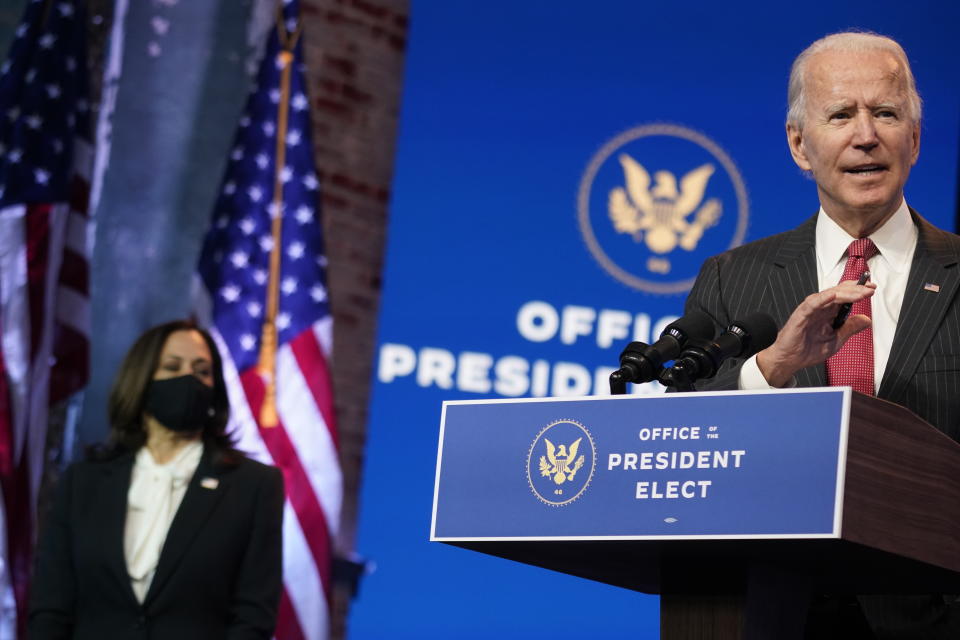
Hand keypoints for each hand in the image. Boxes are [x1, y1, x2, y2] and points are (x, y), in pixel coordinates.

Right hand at [756, 279, 876, 386]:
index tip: (871, 289)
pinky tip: (833, 295)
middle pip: (839, 292)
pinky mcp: (801, 315)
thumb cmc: (808, 350)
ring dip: (845, 293)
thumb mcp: (836, 340)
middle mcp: (820, 308)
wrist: (790, 360)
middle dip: (856, 289)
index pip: (845, 296)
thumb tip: (867, 320)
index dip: (858, 291)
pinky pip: (812, 304)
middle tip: (870, 288)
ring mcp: (810, 310)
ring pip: (829, 295)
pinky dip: (822, 299)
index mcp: (828, 313)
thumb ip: (850, 328)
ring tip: (860, 293)